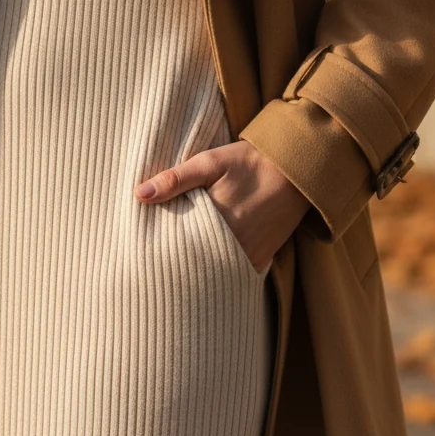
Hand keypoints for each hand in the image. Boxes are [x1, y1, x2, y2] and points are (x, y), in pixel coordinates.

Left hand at [132, 139, 309, 271]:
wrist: (295, 168)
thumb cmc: (248, 162)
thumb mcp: (209, 162)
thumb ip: (175, 179)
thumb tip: (139, 194)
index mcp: (218, 224)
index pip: (178, 247)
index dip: (161, 247)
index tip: (145, 244)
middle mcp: (235, 247)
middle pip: (195, 263)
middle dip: (176, 260)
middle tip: (155, 256)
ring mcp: (250, 257)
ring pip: (214, 271)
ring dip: (197, 265)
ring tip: (177, 259)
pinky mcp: (262, 259)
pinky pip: (234, 273)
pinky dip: (218, 268)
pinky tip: (204, 260)